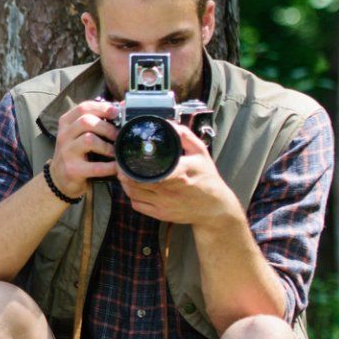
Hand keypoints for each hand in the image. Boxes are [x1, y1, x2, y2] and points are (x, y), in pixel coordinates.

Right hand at [50, 99, 118, 197]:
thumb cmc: (76, 152)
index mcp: (66, 123)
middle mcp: (64, 135)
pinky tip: (116, 167)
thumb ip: (96, 121)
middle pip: (86, 121)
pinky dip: (110, 166)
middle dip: (108, 128)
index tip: (116, 112)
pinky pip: (96, 166)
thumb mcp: (79, 134)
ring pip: (89, 140)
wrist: (59, 177)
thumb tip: (122, 106)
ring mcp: (66, 152)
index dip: (102, 108)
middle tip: (119, 136)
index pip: (83, 108)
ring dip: (108, 146)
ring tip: (116, 152)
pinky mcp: (72, 170)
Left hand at [116, 124, 240, 225]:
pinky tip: (135, 188)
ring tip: (126, 174)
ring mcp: (164, 205)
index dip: (130, 165)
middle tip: (122, 164)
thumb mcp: (201, 153)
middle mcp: (169, 191)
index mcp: (178, 174)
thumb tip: (168, 124)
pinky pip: (137, 205)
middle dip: (123, 172)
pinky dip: (132, 196)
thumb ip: (184, 136)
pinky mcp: (161, 214)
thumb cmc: (208, 178)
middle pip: (134, 183)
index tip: (125, 157)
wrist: (216, 208)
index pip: (145, 171)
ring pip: (132, 194)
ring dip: (125, 184)